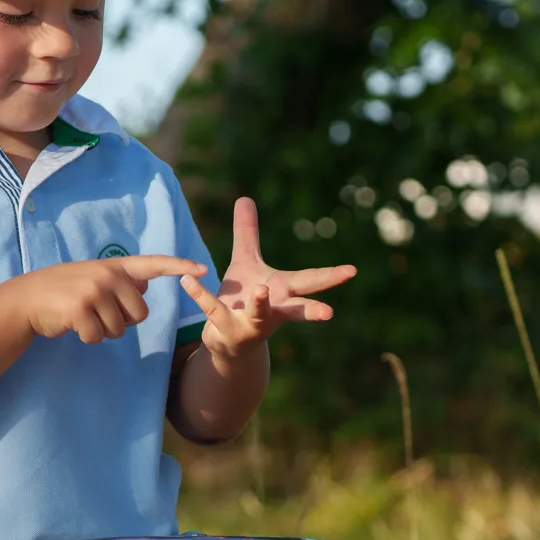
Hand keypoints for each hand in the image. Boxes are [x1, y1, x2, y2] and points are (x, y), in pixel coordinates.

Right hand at [18, 255, 205, 344]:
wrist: (28, 299)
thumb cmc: (65, 291)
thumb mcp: (94, 278)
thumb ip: (120, 282)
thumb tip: (144, 286)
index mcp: (115, 266)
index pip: (153, 265)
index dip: (179, 266)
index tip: (203, 269)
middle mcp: (107, 275)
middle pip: (140, 314)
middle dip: (123, 322)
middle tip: (98, 314)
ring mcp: (93, 291)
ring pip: (120, 329)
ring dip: (103, 331)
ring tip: (83, 317)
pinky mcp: (80, 310)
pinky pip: (99, 337)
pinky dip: (88, 338)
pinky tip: (73, 325)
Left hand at [181, 198, 354, 360]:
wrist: (228, 340)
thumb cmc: (244, 300)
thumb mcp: (246, 262)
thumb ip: (247, 232)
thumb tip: (245, 198)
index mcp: (283, 291)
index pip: (310, 281)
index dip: (331, 276)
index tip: (352, 271)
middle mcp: (273, 311)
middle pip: (296, 308)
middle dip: (312, 309)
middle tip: (329, 313)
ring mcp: (252, 324)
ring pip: (259, 316)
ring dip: (262, 305)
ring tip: (262, 291)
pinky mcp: (226, 329)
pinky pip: (214, 310)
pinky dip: (201, 296)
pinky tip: (188, 281)